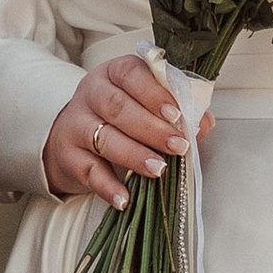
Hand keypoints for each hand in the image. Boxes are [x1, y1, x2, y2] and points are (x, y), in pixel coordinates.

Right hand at [43, 54, 201, 208]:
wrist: (72, 136)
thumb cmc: (121, 117)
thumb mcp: (146, 105)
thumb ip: (178, 111)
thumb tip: (204, 123)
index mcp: (114, 73)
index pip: (131, 75)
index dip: (154, 94)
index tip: (177, 115)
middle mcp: (91, 94)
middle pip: (118, 107)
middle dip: (152, 128)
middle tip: (178, 146)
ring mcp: (76, 124)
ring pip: (104, 137)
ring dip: (134, 155)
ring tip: (158, 169)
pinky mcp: (68, 155)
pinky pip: (89, 171)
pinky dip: (108, 187)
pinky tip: (125, 199)